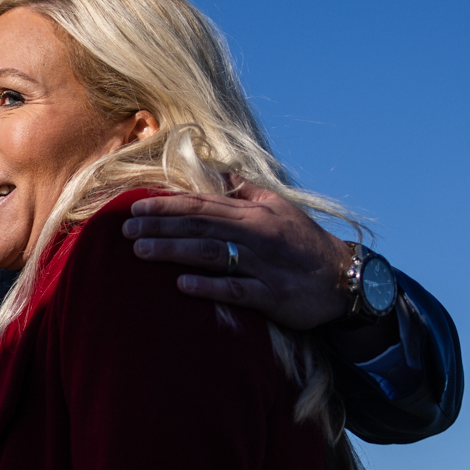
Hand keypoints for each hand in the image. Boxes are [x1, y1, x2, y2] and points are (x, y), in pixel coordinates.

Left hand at [122, 183, 356, 333]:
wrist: (345, 279)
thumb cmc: (304, 243)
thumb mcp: (278, 208)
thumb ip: (245, 192)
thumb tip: (216, 174)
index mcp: (253, 215)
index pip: (202, 205)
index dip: (166, 205)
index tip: (134, 206)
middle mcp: (255, 236)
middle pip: (200, 226)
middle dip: (160, 226)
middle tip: (124, 230)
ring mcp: (263, 266)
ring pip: (211, 254)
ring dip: (173, 251)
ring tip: (140, 251)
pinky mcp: (272, 295)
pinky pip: (236, 290)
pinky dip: (209, 286)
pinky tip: (182, 285)